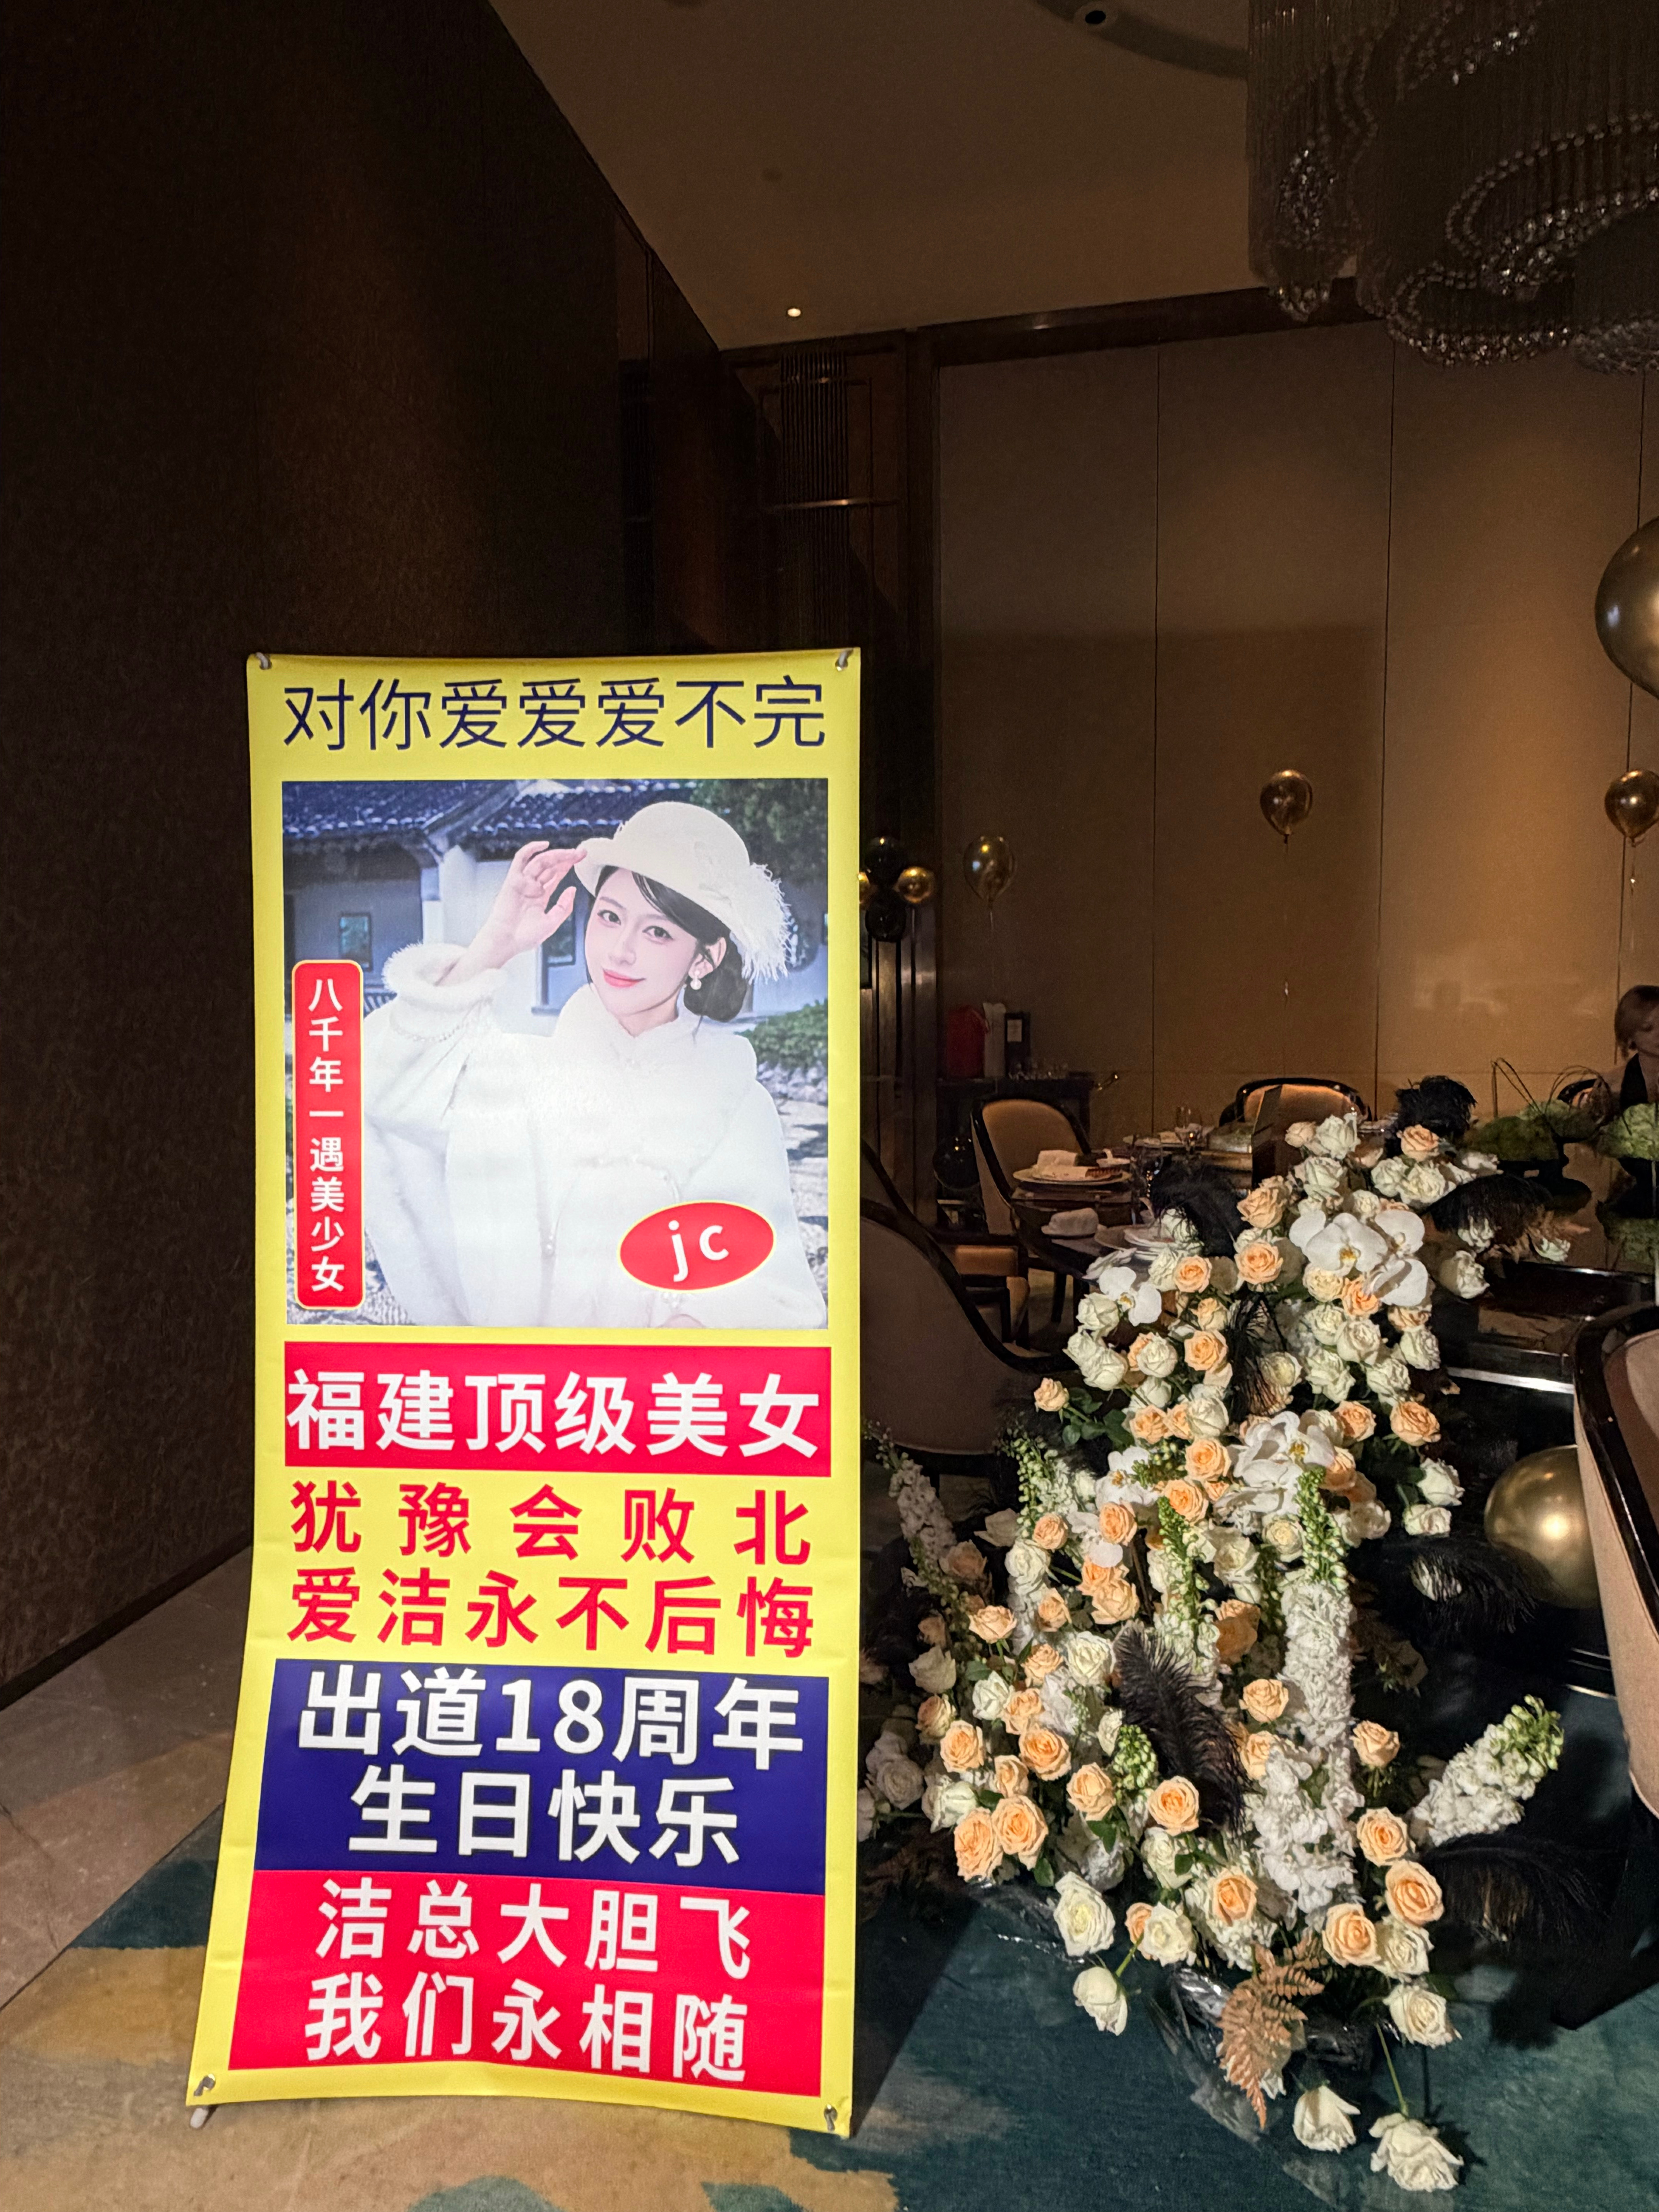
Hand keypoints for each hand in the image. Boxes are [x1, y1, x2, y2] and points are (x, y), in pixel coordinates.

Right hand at [447, 841, 584, 982]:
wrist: (506, 941)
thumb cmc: (525, 936)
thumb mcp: (552, 922)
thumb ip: (564, 906)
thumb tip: (573, 889)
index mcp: (540, 896)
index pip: (556, 875)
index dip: (568, 865)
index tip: (581, 859)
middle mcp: (531, 887)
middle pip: (551, 866)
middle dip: (566, 858)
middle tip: (581, 853)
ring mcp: (522, 882)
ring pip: (541, 861)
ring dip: (556, 855)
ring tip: (572, 852)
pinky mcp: (513, 879)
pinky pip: (521, 859)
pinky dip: (531, 849)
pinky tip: (544, 845)